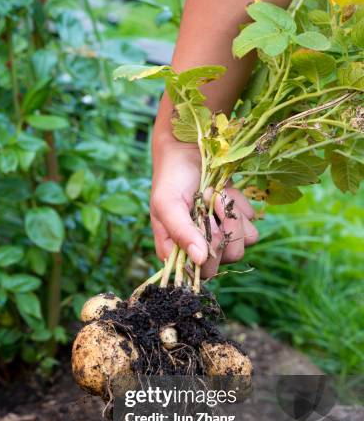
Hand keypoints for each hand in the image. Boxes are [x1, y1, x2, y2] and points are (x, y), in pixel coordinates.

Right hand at [151, 136, 258, 277]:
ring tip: (217, 195)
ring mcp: (222, 238)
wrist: (190, 149)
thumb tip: (199, 260)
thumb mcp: (168, 204)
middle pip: (226, 259)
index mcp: (178, 252)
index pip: (202, 271)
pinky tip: (227, 195)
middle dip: (223, 228)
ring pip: (243, 245)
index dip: (209, 249)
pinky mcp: (238, 225)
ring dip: (233, 216)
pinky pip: (252, 229)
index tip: (202, 219)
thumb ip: (181, 232)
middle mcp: (201, 250)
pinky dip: (242, 209)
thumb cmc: (172, 177)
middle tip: (209, 200)